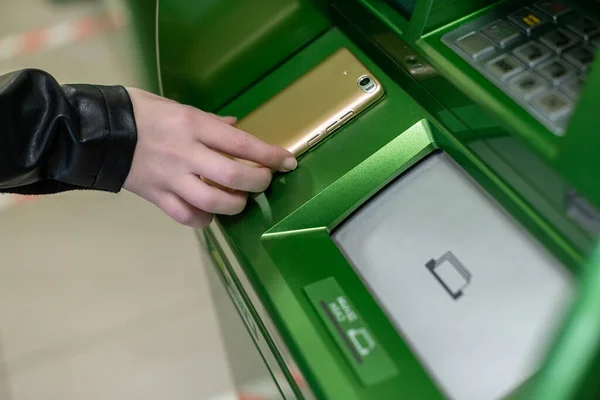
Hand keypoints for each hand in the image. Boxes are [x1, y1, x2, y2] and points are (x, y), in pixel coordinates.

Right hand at [123, 88, 296, 227]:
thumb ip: (210, 121)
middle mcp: (186, 154)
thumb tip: (237, 128)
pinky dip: (205, 218)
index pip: (242, 144)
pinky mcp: (157, 197)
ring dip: (235, 204)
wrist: (96, 132)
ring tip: (240, 199)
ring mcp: (171, 179)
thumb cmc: (140, 112)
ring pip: (214, 202)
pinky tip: (210, 212)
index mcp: (193, 126)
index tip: (288, 162)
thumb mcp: (177, 106)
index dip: (270, 156)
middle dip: (258, 182)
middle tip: (263, 181)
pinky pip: (188, 217)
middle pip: (234, 176)